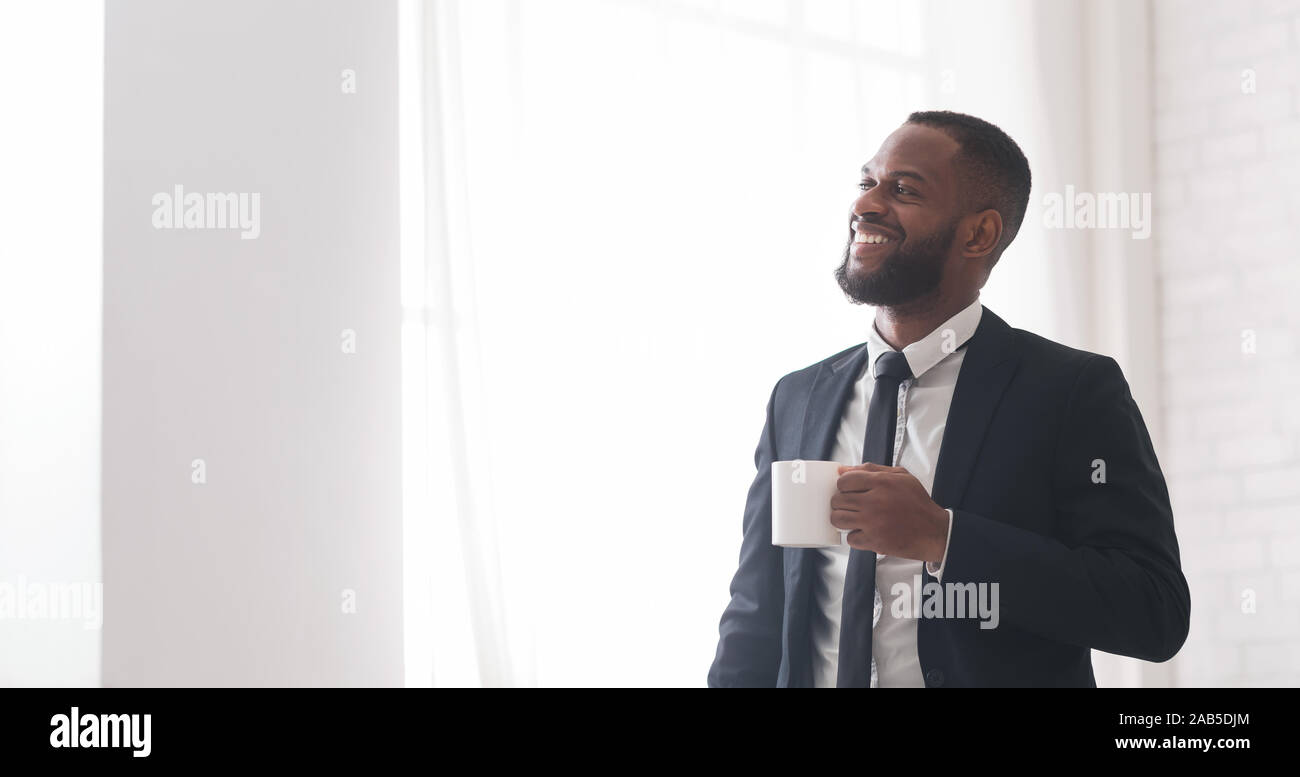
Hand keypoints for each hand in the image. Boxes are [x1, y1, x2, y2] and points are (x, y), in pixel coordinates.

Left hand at [830, 462, 948, 562]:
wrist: (934, 531)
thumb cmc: (917, 503)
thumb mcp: (901, 476)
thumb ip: (871, 469)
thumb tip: (842, 470)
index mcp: (881, 482)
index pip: (844, 481)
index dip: (843, 486)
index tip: (849, 491)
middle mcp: (875, 502)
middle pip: (838, 500)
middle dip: (841, 502)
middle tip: (852, 505)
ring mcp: (873, 523)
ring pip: (838, 519)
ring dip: (843, 519)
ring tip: (854, 518)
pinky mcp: (874, 541)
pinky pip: (850, 538)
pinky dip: (855, 536)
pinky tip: (865, 531)